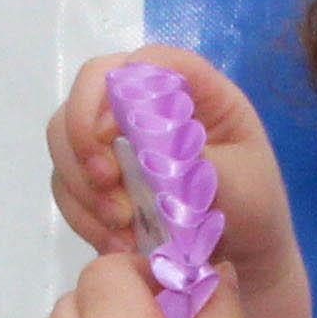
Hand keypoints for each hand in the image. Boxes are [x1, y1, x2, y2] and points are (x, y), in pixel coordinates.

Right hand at [48, 46, 301, 317]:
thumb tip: (146, 134)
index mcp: (192, 90)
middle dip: (83, 140)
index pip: (140, 63)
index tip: (109, 137)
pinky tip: (118, 242)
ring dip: (82, 185)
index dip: (112, 91)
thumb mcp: (239, 183)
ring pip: (64, 139)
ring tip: (122, 226)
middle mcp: (147, 105)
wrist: (245, 253)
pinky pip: (66, 186)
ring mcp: (117, 139)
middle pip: (85, 92)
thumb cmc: (252, 207)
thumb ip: (195, 157)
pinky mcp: (99, 178)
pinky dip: (83, 216)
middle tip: (107, 185)